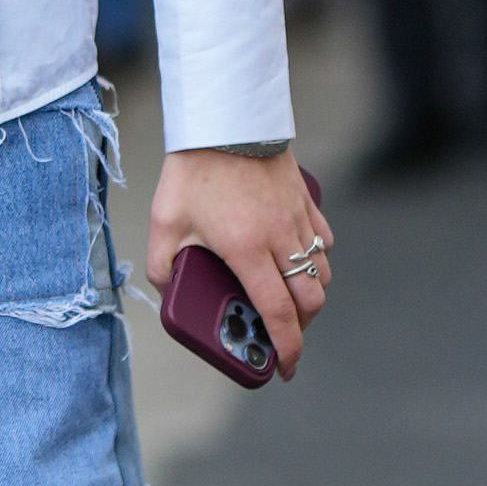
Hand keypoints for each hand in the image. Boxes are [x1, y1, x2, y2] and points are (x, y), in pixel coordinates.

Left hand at [147, 146, 332, 379]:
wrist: (223, 117)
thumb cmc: (192, 170)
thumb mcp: (165, 222)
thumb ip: (163, 264)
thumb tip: (170, 290)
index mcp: (247, 250)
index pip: (279, 313)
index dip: (287, 347)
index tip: (286, 367)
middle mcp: (280, 239)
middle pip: (311, 300)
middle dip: (302, 327)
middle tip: (282, 334)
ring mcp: (298, 218)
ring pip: (321, 272)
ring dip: (310, 294)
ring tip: (288, 299)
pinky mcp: (306, 199)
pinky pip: (323, 240)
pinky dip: (317, 258)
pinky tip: (297, 258)